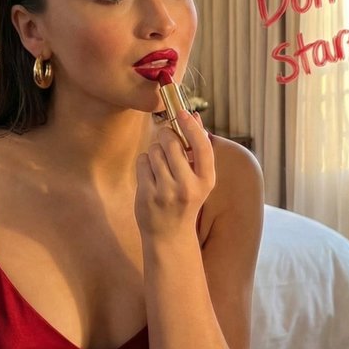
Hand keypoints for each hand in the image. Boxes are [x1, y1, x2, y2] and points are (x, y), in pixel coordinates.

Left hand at [135, 110, 214, 237]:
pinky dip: (144, 163)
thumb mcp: (199, 178)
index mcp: (206, 180)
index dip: (191, 126)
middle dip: (166, 136)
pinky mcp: (147, 195)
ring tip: (160, 167)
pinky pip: (142, 161)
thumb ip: (198, 148)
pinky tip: (151, 176)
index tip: (182, 113)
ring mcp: (166, 192)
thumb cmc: (186, 200)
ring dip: (155, 152)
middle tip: (166, 142)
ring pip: (154, 150)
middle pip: (171, 142)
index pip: (201, 146)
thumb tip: (194, 115)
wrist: (170, 236)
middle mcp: (188, 186)